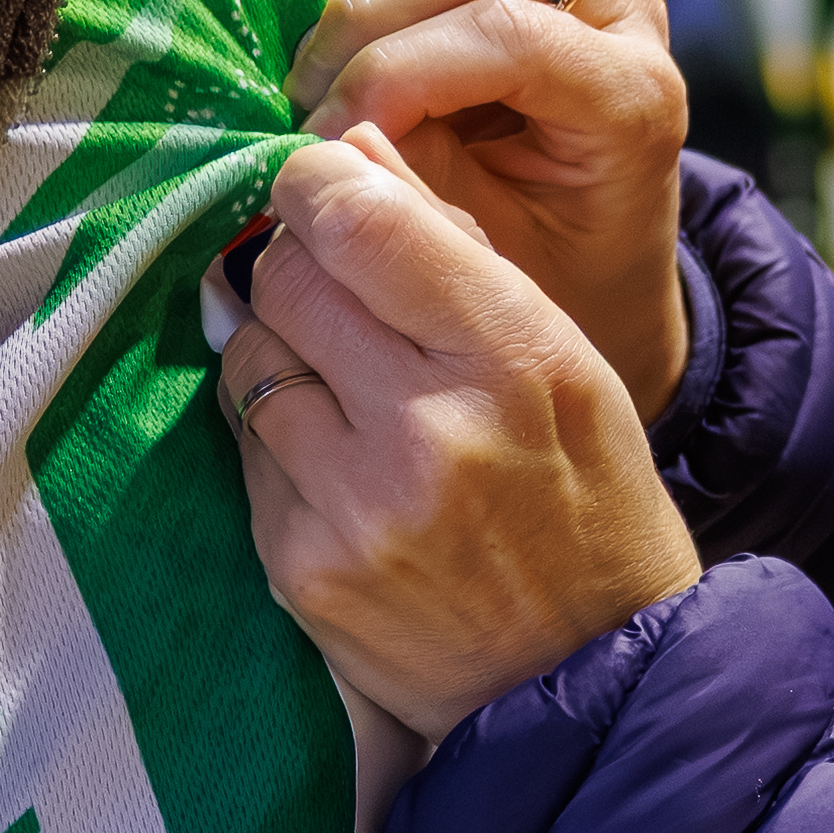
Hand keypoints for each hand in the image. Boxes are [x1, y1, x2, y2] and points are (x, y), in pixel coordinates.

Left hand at [220, 123, 699, 740]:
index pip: (361, 214)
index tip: (323, 186)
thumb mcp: (563, 362)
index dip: (322, 181)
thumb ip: (457, 253)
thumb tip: (348, 146)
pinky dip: (281, 442)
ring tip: (353, 398)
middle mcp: (430, 431)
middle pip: (289, 273)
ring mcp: (353, 508)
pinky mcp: (299, 567)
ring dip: (285, 355)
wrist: (584, 686)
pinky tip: (344, 475)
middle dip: (304, 266)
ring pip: (251, 355)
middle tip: (344, 297)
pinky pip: (247, 449)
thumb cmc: (586, 506)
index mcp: (516, 358)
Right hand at [288, 0, 692, 403]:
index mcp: (636, 98)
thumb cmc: (541, 275)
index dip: (398, 73)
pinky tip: (350, 14)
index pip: (510, 36)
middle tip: (308, 98)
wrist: (591, 260)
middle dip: (371, 16)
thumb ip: (416, 193)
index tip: (326, 138)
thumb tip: (322, 138)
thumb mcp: (487, 264)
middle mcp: (622, 10)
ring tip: (325, 56)